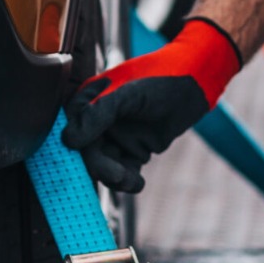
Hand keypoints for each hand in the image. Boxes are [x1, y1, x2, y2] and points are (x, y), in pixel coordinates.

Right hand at [62, 17, 241, 191]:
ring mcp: (115, 136)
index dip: (73, 150)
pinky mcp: (133, 149)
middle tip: (117, 175)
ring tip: (131, 181)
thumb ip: (98, 114)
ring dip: (115, 177)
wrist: (195, 84)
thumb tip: (68, 140)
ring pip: (105, 165)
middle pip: (88, 152)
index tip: (80, 167)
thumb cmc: (160, 79)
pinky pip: (124, 170)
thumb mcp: (128, 94)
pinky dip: (129, 180)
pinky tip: (138, 183)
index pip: (72, 129)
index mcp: (88, 101)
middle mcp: (98, 121)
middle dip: (100, 167)